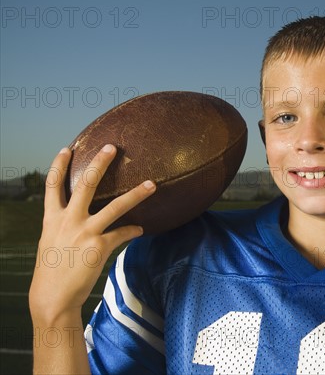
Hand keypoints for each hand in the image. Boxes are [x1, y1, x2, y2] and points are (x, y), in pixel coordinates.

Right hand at [29, 144, 155, 322]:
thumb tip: (72, 213)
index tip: (67, 148)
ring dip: (136, 194)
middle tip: (112, 147)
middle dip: (99, 163)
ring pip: (115, 207)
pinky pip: (122, 233)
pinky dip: (132, 230)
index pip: (52, 186)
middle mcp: (67, 221)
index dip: (58, 166)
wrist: (53, 298)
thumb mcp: (50, 242)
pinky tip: (140, 228)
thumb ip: (62, 224)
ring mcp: (84, 233)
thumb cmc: (52, 270)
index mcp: (52, 219)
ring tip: (152, 184)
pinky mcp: (99, 247)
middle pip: (85, 184)